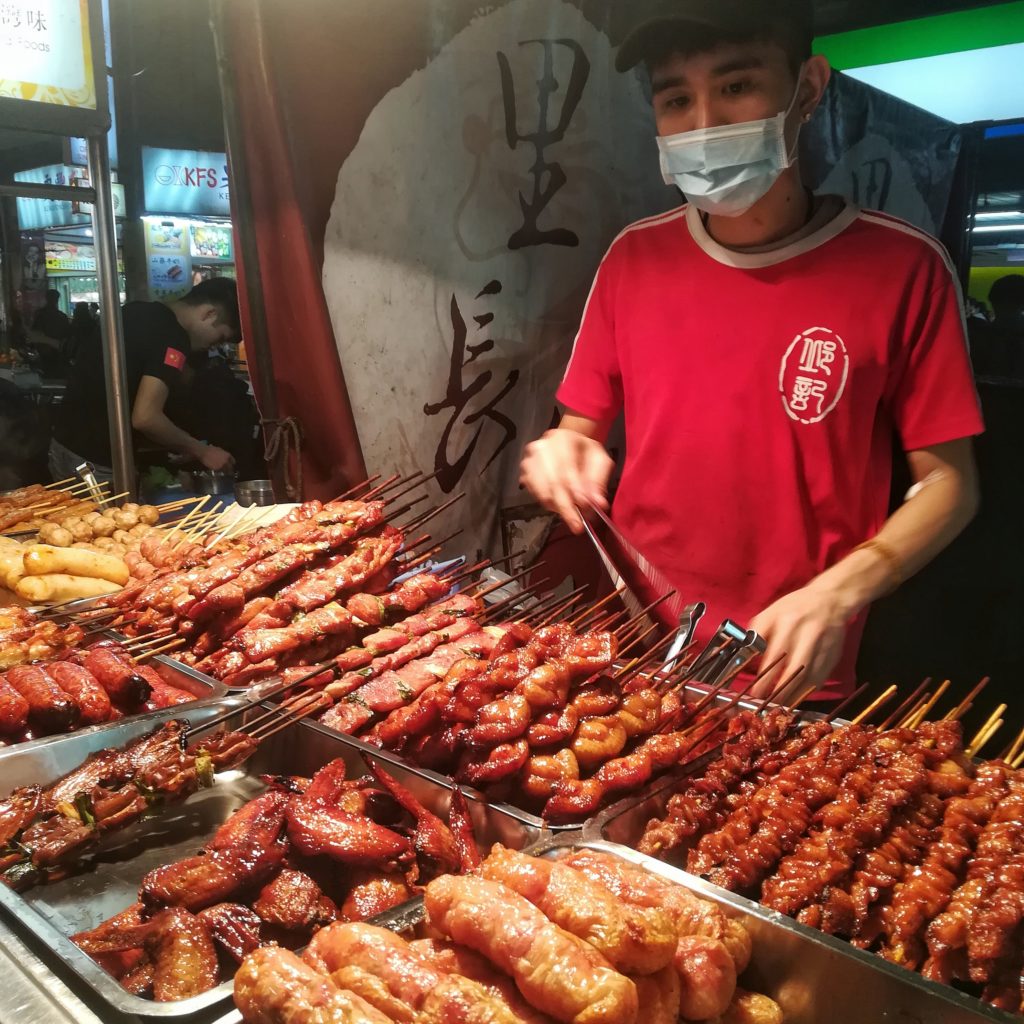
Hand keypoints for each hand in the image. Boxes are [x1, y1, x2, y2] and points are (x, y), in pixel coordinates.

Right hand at [198, 444, 234, 472]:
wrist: (204, 452)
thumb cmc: (211, 449)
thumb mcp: (220, 450)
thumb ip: (224, 455)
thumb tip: (225, 457)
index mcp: (228, 456)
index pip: (233, 461)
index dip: (231, 464)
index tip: (230, 465)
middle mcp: (226, 461)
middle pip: (230, 467)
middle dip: (229, 469)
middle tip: (227, 470)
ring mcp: (222, 465)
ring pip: (226, 471)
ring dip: (224, 471)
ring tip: (222, 472)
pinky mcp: (217, 469)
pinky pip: (219, 472)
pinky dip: (219, 472)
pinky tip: (217, 471)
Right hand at [520, 428, 612, 533]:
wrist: (568, 443)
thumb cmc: (584, 452)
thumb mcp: (599, 459)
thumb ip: (598, 480)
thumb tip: (597, 503)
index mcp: (561, 439)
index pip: (566, 467)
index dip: (574, 490)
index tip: (584, 509)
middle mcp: (541, 448)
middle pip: (551, 482)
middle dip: (566, 506)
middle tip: (577, 525)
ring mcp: (529, 460)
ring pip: (541, 491)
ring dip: (557, 507)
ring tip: (571, 515)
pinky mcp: (524, 473)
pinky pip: (535, 495)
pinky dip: (548, 504)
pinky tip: (559, 504)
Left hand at [748, 583, 850, 700]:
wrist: (831, 600)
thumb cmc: (795, 607)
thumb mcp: (771, 612)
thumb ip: (758, 631)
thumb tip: (747, 653)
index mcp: (788, 621)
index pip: (776, 654)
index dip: (766, 676)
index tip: (756, 691)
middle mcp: (808, 634)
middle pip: (795, 669)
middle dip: (780, 690)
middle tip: (768, 703)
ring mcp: (824, 646)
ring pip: (809, 677)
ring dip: (794, 694)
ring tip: (781, 704)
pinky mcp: (834, 655)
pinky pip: (820, 678)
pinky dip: (808, 690)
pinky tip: (798, 697)